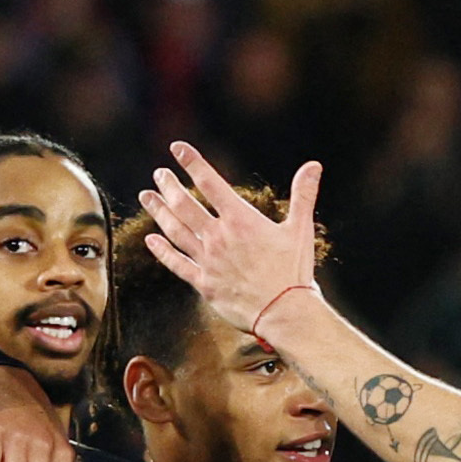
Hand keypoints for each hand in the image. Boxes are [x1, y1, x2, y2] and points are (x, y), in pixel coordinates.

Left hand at [140, 141, 320, 337]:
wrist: (284, 312)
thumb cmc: (294, 271)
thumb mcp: (300, 229)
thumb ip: (303, 195)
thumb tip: (314, 165)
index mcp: (240, 220)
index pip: (210, 182)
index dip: (192, 162)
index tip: (177, 149)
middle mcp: (218, 237)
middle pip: (185, 204)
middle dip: (169, 186)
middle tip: (158, 174)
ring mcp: (208, 261)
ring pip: (175, 230)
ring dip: (159, 211)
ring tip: (146, 196)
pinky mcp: (204, 284)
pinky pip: (177, 264)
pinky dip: (162, 251)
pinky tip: (151, 240)